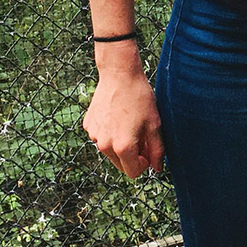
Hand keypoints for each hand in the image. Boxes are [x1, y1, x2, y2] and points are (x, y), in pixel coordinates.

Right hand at [83, 54, 164, 178]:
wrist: (119, 74)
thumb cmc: (139, 97)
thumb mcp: (154, 123)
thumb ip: (157, 150)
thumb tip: (157, 168)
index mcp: (122, 147)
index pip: (133, 172)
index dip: (144, 163)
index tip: (149, 149)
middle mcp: (104, 145)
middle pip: (121, 164)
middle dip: (132, 155)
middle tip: (142, 135)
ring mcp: (94, 135)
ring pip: (110, 151)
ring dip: (120, 144)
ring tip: (130, 122)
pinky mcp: (88, 125)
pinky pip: (101, 137)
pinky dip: (110, 132)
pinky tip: (118, 115)